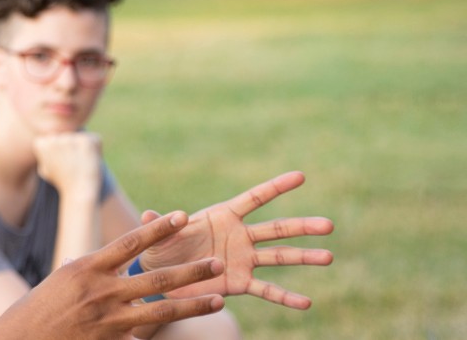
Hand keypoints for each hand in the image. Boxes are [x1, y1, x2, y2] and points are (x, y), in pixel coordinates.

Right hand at [0, 211, 225, 339]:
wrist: (22, 339)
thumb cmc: (39, 308)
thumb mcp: (61, 280)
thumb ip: (85, 269)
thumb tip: (94, 258)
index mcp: (87, 267)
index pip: (131, 242)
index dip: (159, 229)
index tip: (183, 216)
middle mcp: (100, 290)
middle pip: (156, 277)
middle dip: (191, 270)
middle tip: (217, 263)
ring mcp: (108, 318)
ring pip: (160, 309)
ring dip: (193, 304)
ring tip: (218, 299)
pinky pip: (143, 335)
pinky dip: (161, 332)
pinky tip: (187, 330)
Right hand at [34, 132, 103, 197]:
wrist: (79, 191)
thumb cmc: (62, 182)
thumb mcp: (46, 169)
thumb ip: (45, 154)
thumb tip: (49, 139)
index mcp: (42, 143)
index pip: (53, 137)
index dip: (59, 151)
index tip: (60, 163)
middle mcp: (54, 138)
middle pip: (67, 135)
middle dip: (72, 147)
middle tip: (72, 164)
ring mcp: (71, 138)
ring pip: (81, 137)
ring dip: (84, 148)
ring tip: (81, 164)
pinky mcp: (86, 140)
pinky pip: (94, 139)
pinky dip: (96, 149)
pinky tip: (90, 161)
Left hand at [139, 171, 333, 308]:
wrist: (162, 276)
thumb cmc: (161, 247)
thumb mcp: (158, 235)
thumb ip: (160, 225)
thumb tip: (151, 214)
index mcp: (223, 216)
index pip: (254, 199)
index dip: (275, 187)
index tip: (300, 176)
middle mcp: (239, 236)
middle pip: (276, 229)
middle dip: (301, 227)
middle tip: (328, 225)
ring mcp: (243, 259)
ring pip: (279, 257)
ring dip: (304, 257)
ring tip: (329, 257)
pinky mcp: (239, 282)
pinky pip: (266, 289)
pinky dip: (285, 297)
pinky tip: (307, 303)